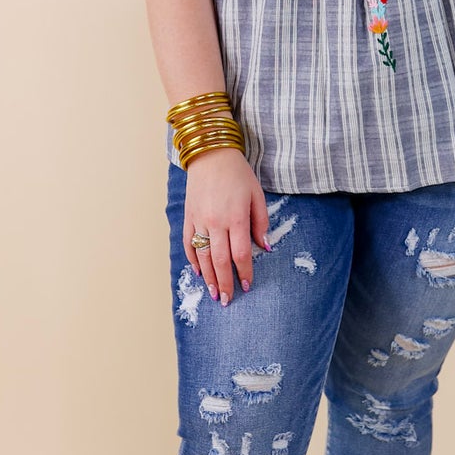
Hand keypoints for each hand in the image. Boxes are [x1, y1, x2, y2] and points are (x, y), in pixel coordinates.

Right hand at [183, 148, 271, 304]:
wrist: (210, 154)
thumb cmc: (238, 174)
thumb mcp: (257, 194)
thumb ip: (261, 222)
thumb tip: (265, 247)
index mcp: (236, 217)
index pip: (241, 253)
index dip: (245, 272)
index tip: (247, 285)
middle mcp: (216, 222)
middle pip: (220, 260)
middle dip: (225, 283)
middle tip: (228, 300)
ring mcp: (199, 220)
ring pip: (203, 256)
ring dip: (208, 278)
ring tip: (214, 293)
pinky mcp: (188, 216)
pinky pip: (188, 243)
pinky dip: (193, 260)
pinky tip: (198, 272)